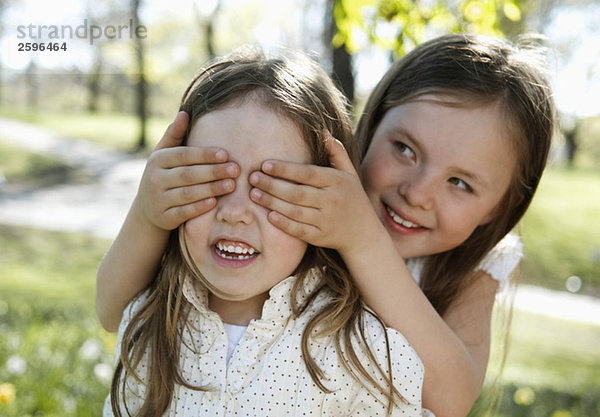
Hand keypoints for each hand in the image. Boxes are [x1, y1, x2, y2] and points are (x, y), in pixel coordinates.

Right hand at [135, 111, 239, 229]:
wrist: (148, 209)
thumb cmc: (164, 175)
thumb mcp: (164, 155)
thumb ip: (175, 135)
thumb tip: (184, 113)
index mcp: (157, 160)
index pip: (184, 155)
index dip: (205, 155)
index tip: (226, 154)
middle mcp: (154, 179)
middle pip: (188, 174)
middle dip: (213, 172)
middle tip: (235, 169)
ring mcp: (158, 200)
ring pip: (187, 194)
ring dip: (211, 189)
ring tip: (231, 185)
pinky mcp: (164, 217)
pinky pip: (184, 212)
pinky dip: (199, 207)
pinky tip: (214, 202)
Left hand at [249, 132, 380, 256]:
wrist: (364, 233)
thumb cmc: (352, 197)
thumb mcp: (349, 173)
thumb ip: (336, 152)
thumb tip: (322, 130)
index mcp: (337, 182)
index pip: (308, 174)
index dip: (285, 169)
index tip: (265, 164)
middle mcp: (332, 201)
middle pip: (297, 193)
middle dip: (272, 185)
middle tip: (252, 178)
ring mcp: (327, 220)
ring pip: (295, 211)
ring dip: (272, 203)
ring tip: (254, 195)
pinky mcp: (321, 237)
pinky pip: (299, 231)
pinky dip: (284, 224)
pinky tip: (269, 215)